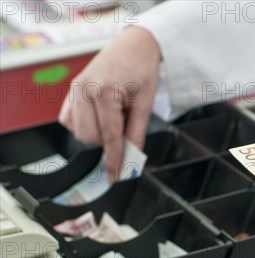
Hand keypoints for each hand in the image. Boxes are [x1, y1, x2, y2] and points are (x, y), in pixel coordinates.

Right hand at [59, 26, 160, 180]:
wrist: (134, 45)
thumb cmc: (142, 70)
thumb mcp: (146, 104)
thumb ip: (137, 133)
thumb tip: (132, 158)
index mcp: (105, 92)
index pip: (109, 137)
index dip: (114, 160)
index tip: (115, 176)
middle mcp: (84, 90)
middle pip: (90, 138)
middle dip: (108, 140)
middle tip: (125, 121)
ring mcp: (74, 89)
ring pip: (79, 132)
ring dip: (97, 132)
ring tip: (115, 114)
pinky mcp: (71, 90)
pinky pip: (69, 121)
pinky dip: (84, 125)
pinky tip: (100, 115)